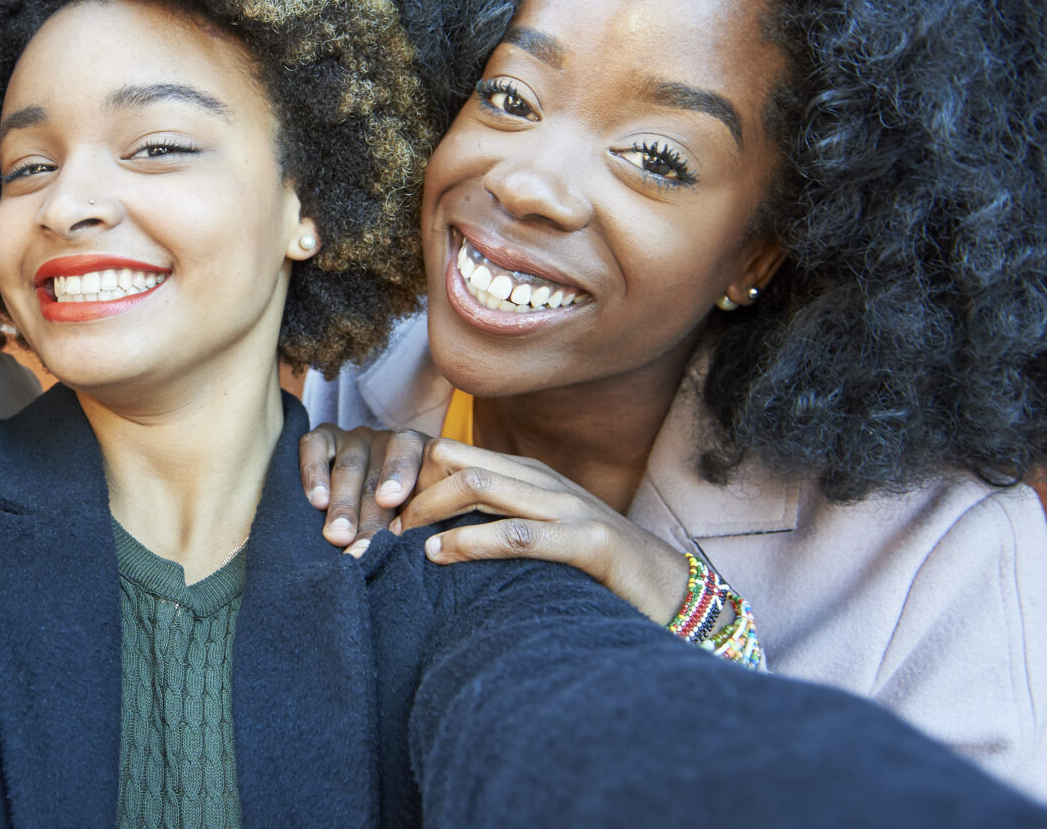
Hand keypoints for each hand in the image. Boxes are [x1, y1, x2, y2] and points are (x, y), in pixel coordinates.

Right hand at [299, 424, 430, 555]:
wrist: (362, 491)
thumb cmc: (402, 512)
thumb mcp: (418, 511)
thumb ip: (417, 520)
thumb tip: (419, 543)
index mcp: (418, 451)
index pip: (411, 453)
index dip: (400, 473)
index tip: (391, 502)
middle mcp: (386, 441)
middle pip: (376, 476)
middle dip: (369, 516)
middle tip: (362, 548)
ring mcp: (354, 438)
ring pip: (348, 467)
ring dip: (343, 504)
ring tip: (338, 535)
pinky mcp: (324, 437)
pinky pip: (315, 446)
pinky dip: (314, 473)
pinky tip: (316, 501)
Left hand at [402, 439, 689, 622]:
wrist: (669, 590)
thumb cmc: (592, 567)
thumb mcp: (537, 533)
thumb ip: (493, 522)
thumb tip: (426, 533)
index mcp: (527, 474)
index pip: (452, 456)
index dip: (409, 478)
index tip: (377, 512)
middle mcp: (542, 481)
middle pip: (457, 464)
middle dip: (409, 492)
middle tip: (376, 529)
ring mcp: (566, 507)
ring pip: (481, 487)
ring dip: (430, 511)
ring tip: (399, 540)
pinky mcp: (588, 542)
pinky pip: (519, 534)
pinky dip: (472, 541)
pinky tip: (441, 555)